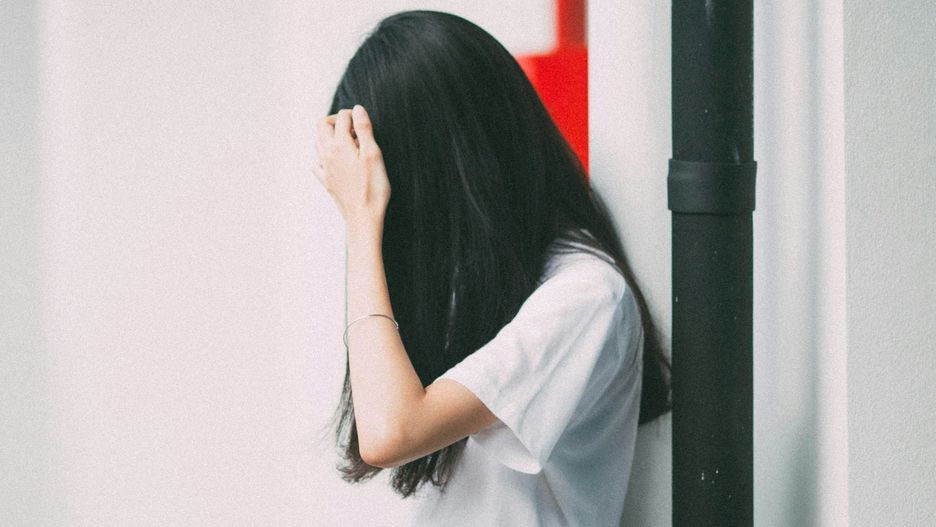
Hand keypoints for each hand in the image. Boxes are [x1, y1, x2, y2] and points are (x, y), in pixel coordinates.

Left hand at [313, 105, 390, 231]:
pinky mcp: (326, 181)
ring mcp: (324, 168)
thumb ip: (364, 129)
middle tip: (352, 126)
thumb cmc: (373, 187)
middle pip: (322, 126)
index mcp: (340, 145)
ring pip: (318, 142)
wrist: (363, 216)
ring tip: (348, 141)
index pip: (342, 118)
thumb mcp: (373, 154)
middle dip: (336, 120)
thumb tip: (357, 109)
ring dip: (329, 135)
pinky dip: (323, 155)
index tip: (364, 120)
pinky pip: (317, 163)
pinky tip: (335, 160)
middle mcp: (327, 154)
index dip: (353, 114)